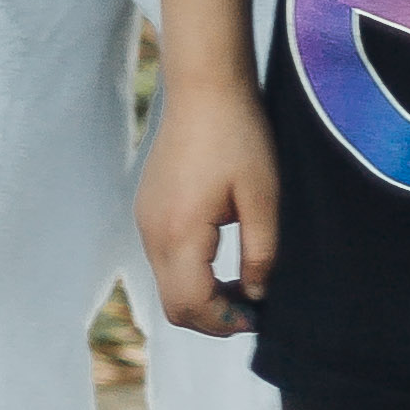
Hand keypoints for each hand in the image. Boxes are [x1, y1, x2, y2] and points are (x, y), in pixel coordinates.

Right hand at [135, 67, 277, 336]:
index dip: (224, 323)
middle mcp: (153, 232)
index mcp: (179, 233)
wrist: (205, 87)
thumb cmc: (239, 136)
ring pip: (167, 283)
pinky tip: (220, 255)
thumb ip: (261, 253)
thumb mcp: (264, 197)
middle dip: (212, 317)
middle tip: (251, 307)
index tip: (257, 316)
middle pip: (174, 305)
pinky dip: (190, 272)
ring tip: (241, 282)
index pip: (191, 306)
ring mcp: (145, 219)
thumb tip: (256, 294)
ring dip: (201, 294)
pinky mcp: (148, 207)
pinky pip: (163, 258)